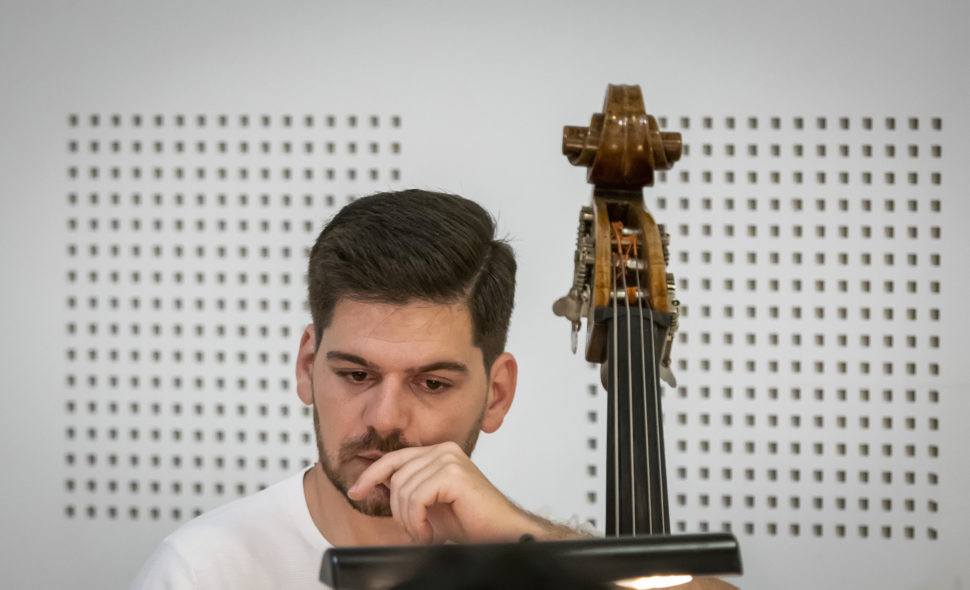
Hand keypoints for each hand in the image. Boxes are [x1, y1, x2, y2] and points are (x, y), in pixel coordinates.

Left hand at [347, 441, 536, 543]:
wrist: (501, 533)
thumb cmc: (470, 522)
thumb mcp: (429, 504)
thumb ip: (407, 490)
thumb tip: (372, 486)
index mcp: (439, 452)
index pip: (394, 458)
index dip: (371, 475)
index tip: (355, 492)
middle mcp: (444, 450)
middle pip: (396, 477)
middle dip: (398, 511)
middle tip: (416, 532)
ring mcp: (449, 459)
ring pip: (403, 489)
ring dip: (409, 521)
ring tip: (425, 534)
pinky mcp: (453, 473)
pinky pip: (416, 498)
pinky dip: (417, 522)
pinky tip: (431, 534)